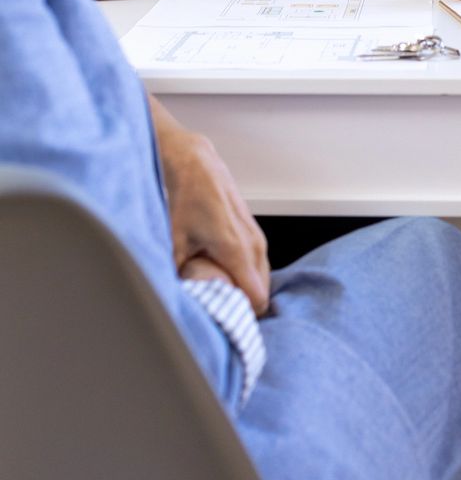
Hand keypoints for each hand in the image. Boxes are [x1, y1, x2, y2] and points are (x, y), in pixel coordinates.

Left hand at [153, 105, 269, 313]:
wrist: (190, 160)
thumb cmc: (182, 196)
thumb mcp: (172, 242)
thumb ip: (180, 276)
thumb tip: (178, 303)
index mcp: (234, 247)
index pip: (256, 296)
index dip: (244, 317)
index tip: (229, 326)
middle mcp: (250, 240)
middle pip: (262, 287)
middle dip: (245, 303)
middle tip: (224, 314)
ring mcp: (254, 230)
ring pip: (261, 270)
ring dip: (248, 285)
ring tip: (226, 296)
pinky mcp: (251, 225)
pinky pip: (257, 256)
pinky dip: (248, 269)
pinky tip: (228, 272)